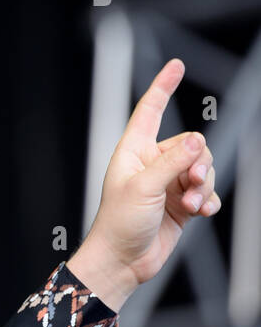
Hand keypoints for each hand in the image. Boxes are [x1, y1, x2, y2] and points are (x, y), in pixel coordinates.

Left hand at [68, 58, 220, 310]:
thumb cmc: (119, 223)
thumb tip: (197, 140)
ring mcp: (167, 183)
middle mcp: (151, 163)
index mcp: (133, 151)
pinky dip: (207, 201)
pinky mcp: (180, 203)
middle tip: (191, 184)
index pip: (150, 110)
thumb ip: (172, 163)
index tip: (176, 66)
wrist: (123, 260)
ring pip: (202, 169)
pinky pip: (206, 192)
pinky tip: (200, 213)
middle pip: (191, 145)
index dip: (162, 86)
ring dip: (202, 186)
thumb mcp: (144, 188)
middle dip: (198, 163)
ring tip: (190, 204)